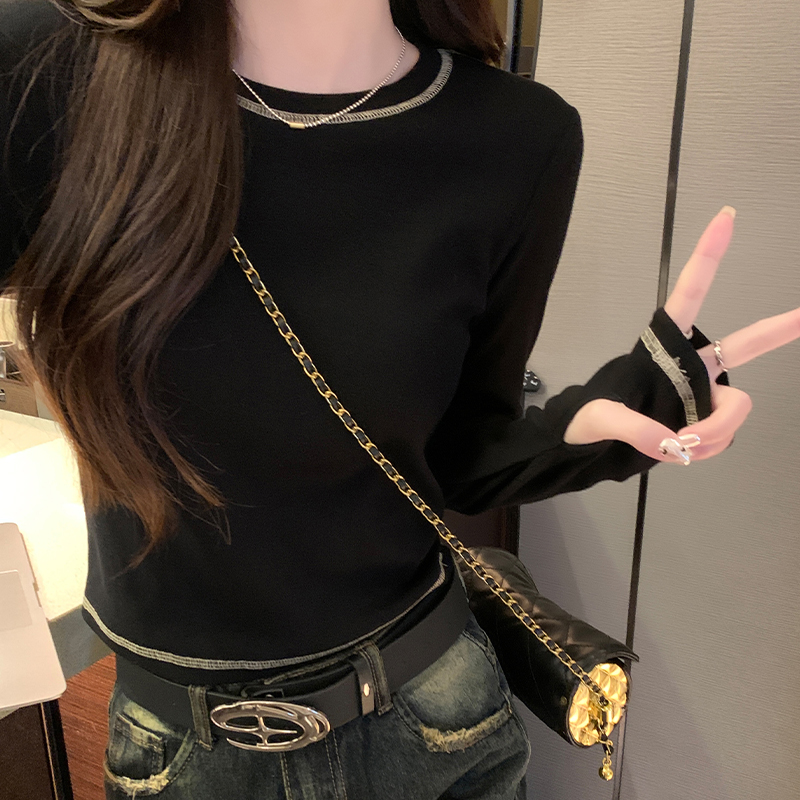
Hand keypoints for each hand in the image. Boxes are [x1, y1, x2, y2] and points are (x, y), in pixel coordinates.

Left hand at [563, 206, 799, 462]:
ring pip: (735, 409)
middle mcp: (689, 367)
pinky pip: (725, 436)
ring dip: (713, 434)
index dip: (706, 258)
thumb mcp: (598, 419)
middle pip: (743, 344)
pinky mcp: (708, 420)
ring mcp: (703, 394)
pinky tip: (683, 452)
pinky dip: (709, 449)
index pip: (687, 297)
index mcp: (660, 347)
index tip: (726, 218)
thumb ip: (632, 428)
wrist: (590, 449)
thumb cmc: (586, 420)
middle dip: (777, 330)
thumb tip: (674, 442)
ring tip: (677, 446)